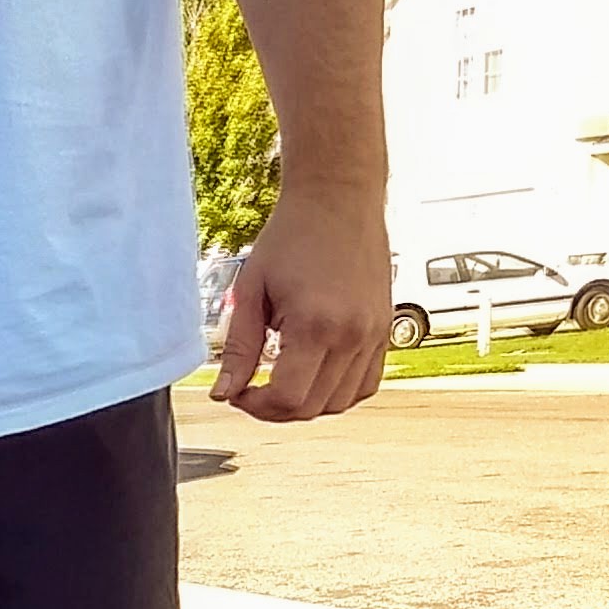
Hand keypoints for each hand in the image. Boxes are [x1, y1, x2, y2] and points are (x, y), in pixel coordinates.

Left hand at [213, 183, 391, 420]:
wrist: (338, 199)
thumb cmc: (293, 235)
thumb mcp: (252, 290)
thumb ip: (239, 347)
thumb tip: (223, 391)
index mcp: (316, 324)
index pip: (287, 399)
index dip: (256, 407)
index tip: (239, 393)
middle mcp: (353, 334)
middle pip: (312, 407)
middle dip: (275, 409)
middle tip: (253, 388)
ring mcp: (374, 334)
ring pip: (340, 403)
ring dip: (306, 403)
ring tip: (282, 379)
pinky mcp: (384, 329)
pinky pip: (366, 384)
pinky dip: (338, 393)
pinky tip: (314, 375)